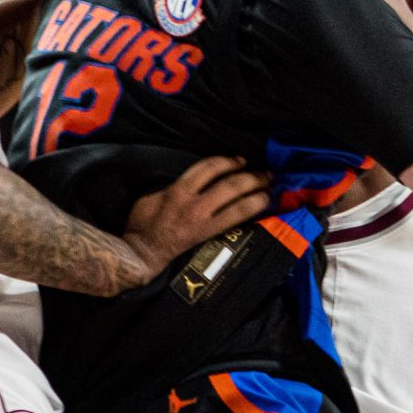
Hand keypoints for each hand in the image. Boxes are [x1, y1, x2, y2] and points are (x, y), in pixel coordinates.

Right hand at [122, 157, 271, 281]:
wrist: (142, 253)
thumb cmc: (142, 224)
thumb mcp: (150, 196)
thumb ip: (173, 186)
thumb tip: (193, 180)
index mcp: (179, 191)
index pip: (209, 168)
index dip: (228, 161)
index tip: (240, 160)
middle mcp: (195, 206)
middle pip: (231, 186)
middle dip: (252, 177)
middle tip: (267, 173)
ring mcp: (204, 224)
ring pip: (239, 207)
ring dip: (257, 196)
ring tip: (270, 190)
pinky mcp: (209, 238)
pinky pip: (235, 223)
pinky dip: (250, 215)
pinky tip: (260, 210)